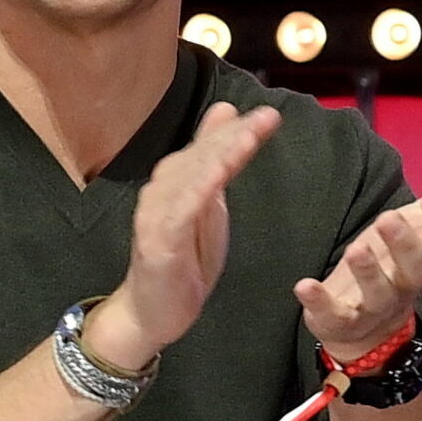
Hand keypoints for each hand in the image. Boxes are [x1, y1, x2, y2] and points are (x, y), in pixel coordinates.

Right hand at [85, 102, 280, 365]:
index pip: (209, 147)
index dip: (237, 129)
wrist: (151, 311)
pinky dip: (198, 189)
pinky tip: (219, 174)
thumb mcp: (209, 204)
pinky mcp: (157, 241)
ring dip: (219, 154)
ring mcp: (156, 214)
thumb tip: (227, 110)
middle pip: (201, 155)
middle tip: (267, 118)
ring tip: (248, 137)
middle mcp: (162, 189)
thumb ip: (215, 161)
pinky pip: (180, 211)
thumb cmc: (183, 258)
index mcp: (177, 179)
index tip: (269, 114)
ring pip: (190, 176)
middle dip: (234, 135)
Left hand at [294, 134, 421, 362]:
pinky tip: (304, 285)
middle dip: (404, 244)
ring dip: (368, 272)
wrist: (370, 323)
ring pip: (379, 293)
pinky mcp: (343, 319)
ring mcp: (376, 304)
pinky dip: (320, 302)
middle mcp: (409, 282)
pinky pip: (334, 315)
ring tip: (356, 248)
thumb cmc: (399, 258)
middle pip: (417, 269)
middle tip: (388, 218)